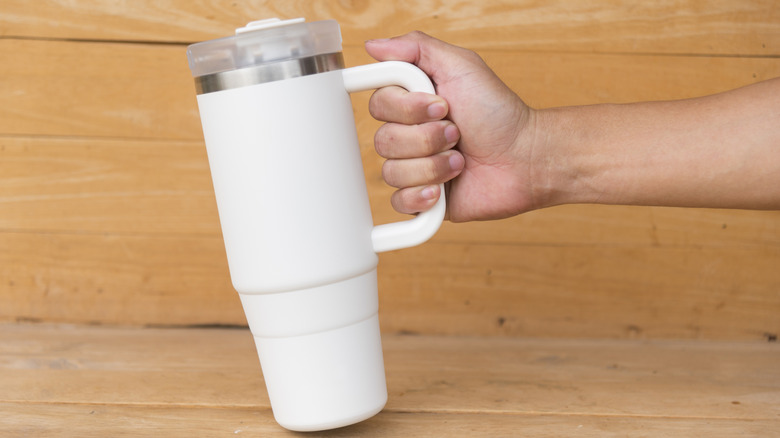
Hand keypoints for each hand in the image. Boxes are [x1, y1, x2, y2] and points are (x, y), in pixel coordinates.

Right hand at [365, 32, 537, 221]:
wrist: (525, 158)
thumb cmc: (499, 113)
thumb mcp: (460, 65)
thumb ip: (415, 48)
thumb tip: (373, 45)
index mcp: (411, 104)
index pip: (378, 104)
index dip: (406, 108)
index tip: (440, 105)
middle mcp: (408, 136)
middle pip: (383, 140)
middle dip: (426, 138)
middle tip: (457, 133)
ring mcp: (414, 168)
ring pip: (391, 172)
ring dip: (432, 166)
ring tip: (460, 160)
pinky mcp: (422, 200)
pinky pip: (398, 202)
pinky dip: (421, 196)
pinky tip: (443, 190)